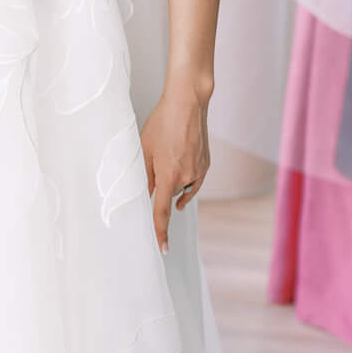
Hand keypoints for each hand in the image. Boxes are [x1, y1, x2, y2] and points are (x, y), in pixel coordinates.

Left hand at [141, 80, 210, 254]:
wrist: (188, 103)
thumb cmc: (163, 123)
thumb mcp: (144, 149)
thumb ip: (145, 176)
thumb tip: (147, 196)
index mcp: (167, 176)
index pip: (162, 212)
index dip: (160, 232)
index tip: (162, 248)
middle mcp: (186, 177)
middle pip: (169, 194)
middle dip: (162, 184)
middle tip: (157, 158)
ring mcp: (199, 171)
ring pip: (181, 186)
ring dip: (173, 177)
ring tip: (170, 150)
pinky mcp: (206, 165)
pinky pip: (194, 180)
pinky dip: (186, 177)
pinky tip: (181, 161)